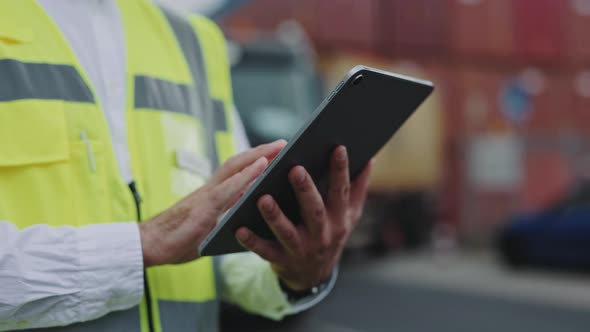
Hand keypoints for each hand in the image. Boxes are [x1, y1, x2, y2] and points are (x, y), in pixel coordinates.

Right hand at [139, 140, 286, 266]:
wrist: (150, 246)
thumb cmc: (179, 240)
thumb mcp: (209, 229)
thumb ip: (227, 218)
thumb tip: (250, 218)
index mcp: (212, 195)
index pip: (235, 171)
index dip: (254, 160)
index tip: (273, 153)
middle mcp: (210, 189)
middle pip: (238, 163)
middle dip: (261, 152)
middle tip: (283, 143)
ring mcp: (207, 196)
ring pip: (235, 168)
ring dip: (258, 156)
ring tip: (279, 148)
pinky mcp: (204, 207)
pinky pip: (229, 187)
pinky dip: (247, 174)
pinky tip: (263, 166)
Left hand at [236, 146, 371, 289]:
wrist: (313, 274)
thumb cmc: (331, 233)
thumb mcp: (349, 215)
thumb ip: (357, 188)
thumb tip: (370, 159)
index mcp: (339, 219)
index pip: (341, 192)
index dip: (341, 170)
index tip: (338, 147)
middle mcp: (322, 235)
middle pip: (314, 211)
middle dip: (305, 190)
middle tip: (295, 168)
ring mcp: (301, 249)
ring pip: (287, 232)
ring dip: (275, 216)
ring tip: (262, 197)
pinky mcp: (281, 260)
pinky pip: (265, 251)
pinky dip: (252, 241)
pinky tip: (239, 228)